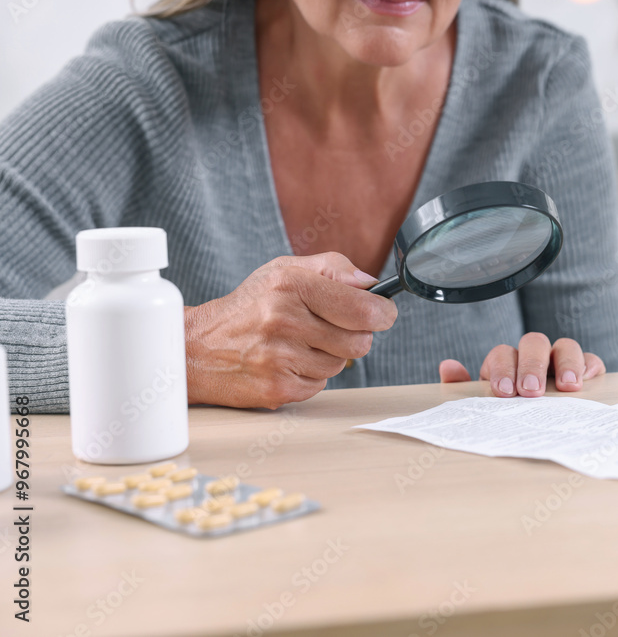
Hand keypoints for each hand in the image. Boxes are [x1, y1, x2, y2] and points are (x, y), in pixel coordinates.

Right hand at [185, 253, 396, 408]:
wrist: (197, 348)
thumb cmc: (248, 307)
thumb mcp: (283, 270)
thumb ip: (332, 268)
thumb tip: (370, 283)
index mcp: (291, 285)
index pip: (363, 307)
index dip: (382, 313)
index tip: (382, 314)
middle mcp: (284, 320)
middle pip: (360, 341)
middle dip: (354, 336)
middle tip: (331, 329)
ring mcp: (280, 357)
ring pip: (341, 364)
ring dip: (329, 356)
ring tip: (298, 344)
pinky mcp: (279, 388)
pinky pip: (321, 385)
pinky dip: (311, 376)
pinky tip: (287, 363)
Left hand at [438, 332, 605, 397]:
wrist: (536, 425)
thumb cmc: (507, 412)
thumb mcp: (485, 404)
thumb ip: (463, 388)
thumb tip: (448, 367)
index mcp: (506, 363)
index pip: (503, 354)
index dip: (503, 369)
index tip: (504, 391)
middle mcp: (532, 356)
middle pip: (534, 343)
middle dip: (532, 365)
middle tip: (531, 391)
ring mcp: (560, 361)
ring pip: (564, 346)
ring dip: (566, 362)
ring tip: (568, 387)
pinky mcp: (584, 370)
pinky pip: (590, 360)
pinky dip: (590, 366)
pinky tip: (588, 379)